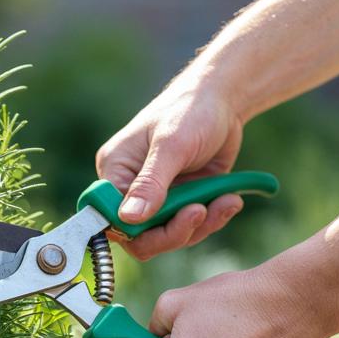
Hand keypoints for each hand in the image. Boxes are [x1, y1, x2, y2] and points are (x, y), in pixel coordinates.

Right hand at [95, 79, 246, 260]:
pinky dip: (212, 219)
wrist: (224, 101)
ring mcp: (157, 198)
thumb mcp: (171, 145)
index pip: (109, 217)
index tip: (163, 225)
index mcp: (115, 170)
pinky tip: (229, 200)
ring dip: (200, 225)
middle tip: (199, 213)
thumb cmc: (191, 110)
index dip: (132, 230)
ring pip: (169, 236)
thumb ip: (150, 183)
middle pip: (139, 236)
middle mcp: (130, 188)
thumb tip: (127, 219)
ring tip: (225, 201)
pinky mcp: (181, 202)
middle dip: (172, 232)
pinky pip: (191, 228)